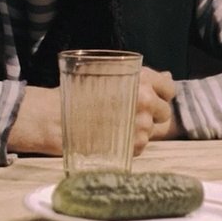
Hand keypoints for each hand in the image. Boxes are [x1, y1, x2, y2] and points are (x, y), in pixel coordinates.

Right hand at [5, 66, 180, 156]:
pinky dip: (130, 144)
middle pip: (164, 112)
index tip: (151, 97)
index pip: (169, 88)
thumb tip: (167, 78)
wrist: (53, 117)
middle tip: (129, 114)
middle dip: (152, 114)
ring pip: (153, 131)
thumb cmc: (75, 92)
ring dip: (139, 130)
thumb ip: (140, 78)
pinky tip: (112, 137)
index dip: (161, 93)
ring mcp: (141, 125)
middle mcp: (145, 101)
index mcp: (140, 78)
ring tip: (115, 127)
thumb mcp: (106, 73)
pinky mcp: (133, 146)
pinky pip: (141, 146)